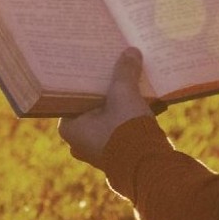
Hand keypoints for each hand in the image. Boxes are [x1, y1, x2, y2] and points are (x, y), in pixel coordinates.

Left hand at [58, 49, 152, 165]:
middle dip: (102, 91)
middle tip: (110, 68)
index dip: (84, 80)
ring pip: (104, 119)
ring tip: (126, 83)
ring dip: (115, 104)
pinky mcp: (115, 155)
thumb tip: (131, 51)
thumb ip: (125, 72)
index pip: (71, 96)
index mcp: (69, 128)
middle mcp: (78, 142)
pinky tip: (137, 102)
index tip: (93, 65)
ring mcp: (96, 150)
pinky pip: (116, 130)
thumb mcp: (124, 94)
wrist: (149, 167)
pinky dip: (124, 118)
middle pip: (89, 107)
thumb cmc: (127, 130)